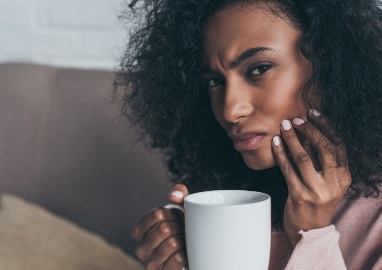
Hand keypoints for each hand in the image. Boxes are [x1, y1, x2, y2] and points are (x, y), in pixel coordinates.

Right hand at [131, 184, 188, 269]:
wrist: (191, 253)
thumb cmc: (181, 228)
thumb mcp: (180, 208)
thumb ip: (179, 193)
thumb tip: (175, 196)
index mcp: (138, 231)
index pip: (157, 214)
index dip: (173, 213)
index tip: (177, 218)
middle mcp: (140, 248)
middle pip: (164, 228)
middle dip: (179, 227)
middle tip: (182, 231)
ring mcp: (150, 263)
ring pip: (172, 243)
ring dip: (183, 240)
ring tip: (183, 241)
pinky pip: (178, 258)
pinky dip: (185, 253)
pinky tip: (184, 253)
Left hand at [272, 109, 350, 246]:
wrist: (309, 229)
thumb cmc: (316, 199)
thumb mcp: (327, 181)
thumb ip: (323, 160)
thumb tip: (310, 130)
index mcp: (344, 177)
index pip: (338, 145)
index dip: (326, 126)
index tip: (314, 113)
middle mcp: (333, 184)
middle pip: (324, 149)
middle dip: (309, 130)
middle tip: (295, 119)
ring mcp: (316, 191)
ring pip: (303, 158)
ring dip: (291, 139)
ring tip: (283, 126)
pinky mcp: (299, 196)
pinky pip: (287, 169)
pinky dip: (280, 153)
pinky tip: (275, 143)